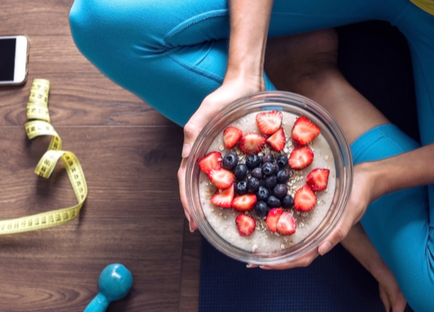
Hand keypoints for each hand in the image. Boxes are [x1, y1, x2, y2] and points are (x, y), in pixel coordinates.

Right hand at [179, 77, 263, 231]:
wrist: (246, 84)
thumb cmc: (223, 96)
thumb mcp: (207, 111)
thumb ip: (194, 130)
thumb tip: (185, 157)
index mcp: (196, 149)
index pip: (185, 180)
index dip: (187, 201)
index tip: (191, 219)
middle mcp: (208, 156)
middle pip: (198, 186)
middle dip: (198, 207)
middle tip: (201, 226)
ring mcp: (223, 155)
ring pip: (218, 183)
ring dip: (217, 201)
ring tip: (220, 219)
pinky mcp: (239, 152)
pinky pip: (238, 174)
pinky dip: (239, 188)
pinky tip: (248, 199)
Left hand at [258, 163, 378, 268]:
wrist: (364, 177)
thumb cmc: (359, 195)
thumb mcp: (350, 211)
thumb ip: (339, 231)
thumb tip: (322, 250)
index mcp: (325, 238)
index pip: (302, 258)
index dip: (283, 264)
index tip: (265, 265)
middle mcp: (317, 234)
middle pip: (292, 254)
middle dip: (273, 260)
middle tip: (251, 262)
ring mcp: (313, 225)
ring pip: (291, 241)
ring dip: (274, 247)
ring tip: (256, 248)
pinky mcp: (310, 212)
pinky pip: (292, 223)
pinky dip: (278, 225)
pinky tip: (267, 220)